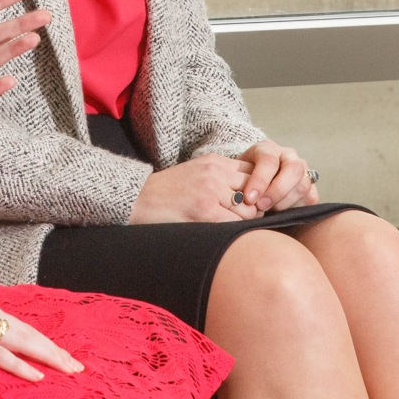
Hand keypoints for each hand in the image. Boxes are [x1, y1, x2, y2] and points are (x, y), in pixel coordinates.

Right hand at [0, 273, 82, 381]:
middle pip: (28, 332)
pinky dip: (19, 365)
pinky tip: (37, 376)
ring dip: (48, 356)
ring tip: (69, 369)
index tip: (59, 351)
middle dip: (54, 350)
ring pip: (21, 341)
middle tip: (77, 366)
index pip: (19, 323)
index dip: (41, 339)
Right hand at [130, 155, 259, 223]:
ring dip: (247, 223)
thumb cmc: (168, 191)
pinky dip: (236, 232)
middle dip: (257, 208)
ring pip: (249, 209)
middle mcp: (216, 173)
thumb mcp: (197, 173)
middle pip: (256, 190)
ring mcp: (211, 191)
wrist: (138, 199)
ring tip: (235, 230)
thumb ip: (221, 178)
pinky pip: (235, 223)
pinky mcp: (204, 210)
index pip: (255, 172)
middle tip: (248, 222)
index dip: (260, 191)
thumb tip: (249, 196)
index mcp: (215, 162)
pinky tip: (227, 236)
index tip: (255, 206)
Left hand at [238, 140, 319, 213]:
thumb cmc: (241, 182)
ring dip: (286, 202)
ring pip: (303, 185)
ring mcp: (302, 171)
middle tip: (261, 206)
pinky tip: (282, 215)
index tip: (249, 198)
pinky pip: (311, 198)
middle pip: (293, 169)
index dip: (260, 179)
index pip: (269, 159)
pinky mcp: (311, 188)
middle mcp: (288, 156)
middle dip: (277, 190)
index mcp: (268, 149)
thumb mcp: (235, 178)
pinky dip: (298, 209)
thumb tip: (239, 202)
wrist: (252, 185)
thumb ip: (237, 184)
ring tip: (269, 213)